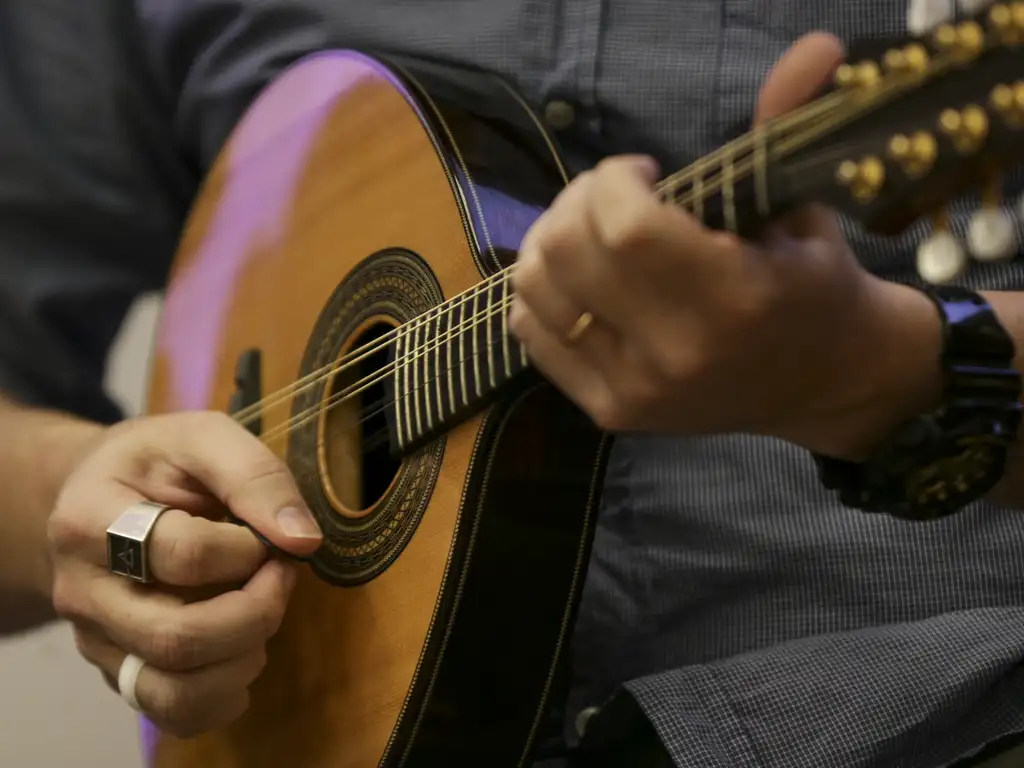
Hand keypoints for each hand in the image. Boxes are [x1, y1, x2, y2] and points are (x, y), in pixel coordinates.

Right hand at [46, 411, 321, 736]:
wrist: (100, 496)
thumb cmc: (159, 465)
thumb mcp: (203, 438)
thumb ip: (256, 477)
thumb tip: (303, 539)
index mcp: (91, 520)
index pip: (185, 555)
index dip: (247, 549)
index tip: (269, 534)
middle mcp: (83, 592)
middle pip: (178, 638)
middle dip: (256, 612)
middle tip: (280, 576)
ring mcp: (98, 640)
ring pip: (174, 690)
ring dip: (244, 659)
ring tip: (262, 614)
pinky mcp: (120, 672)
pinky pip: (175, 712)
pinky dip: (227, 694)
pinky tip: (244, 650)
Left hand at [510, 33, 940, 456]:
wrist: (824, 384)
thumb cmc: (814, 287)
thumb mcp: (802, 208)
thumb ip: (781, 130)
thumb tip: (815, 44)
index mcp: (732, 299)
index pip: (624, 224)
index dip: (614, 179)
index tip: (645, 173)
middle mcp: (675, 352)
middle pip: (563, 250)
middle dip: (578, 202)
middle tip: (614, 200)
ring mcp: (635, 390)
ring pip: (533, 288)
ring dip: (552, 241)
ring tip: (594, 236)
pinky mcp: (609, 413)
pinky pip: (531, 331)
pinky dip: (543, 291)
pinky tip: (584, 281)